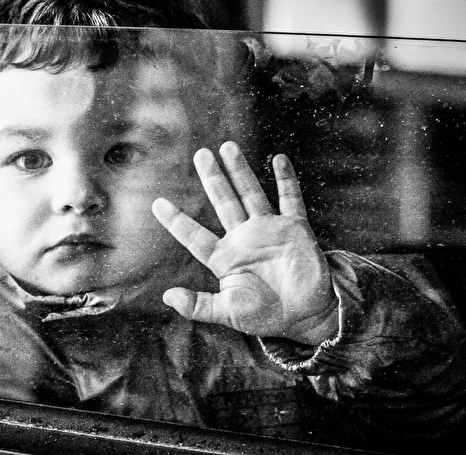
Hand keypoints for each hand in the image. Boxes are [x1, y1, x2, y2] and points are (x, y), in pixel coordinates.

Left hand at [152, 142, 337, 345]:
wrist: (308, 317)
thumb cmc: (267, 316)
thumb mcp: (228, 312)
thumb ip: (199, 305)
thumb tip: (167, 297)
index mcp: (225, 257)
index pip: (194, 235)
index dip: (177, 220)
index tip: (157, 203)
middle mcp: (244, 238)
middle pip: (223, 202)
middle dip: (212, 178)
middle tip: (200, 154)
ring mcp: (269, 230)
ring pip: (251, 194)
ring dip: (240, 171)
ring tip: (228, 147)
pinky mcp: (295, 229)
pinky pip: (290, 199)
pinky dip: (286, 180)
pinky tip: (279, 159)